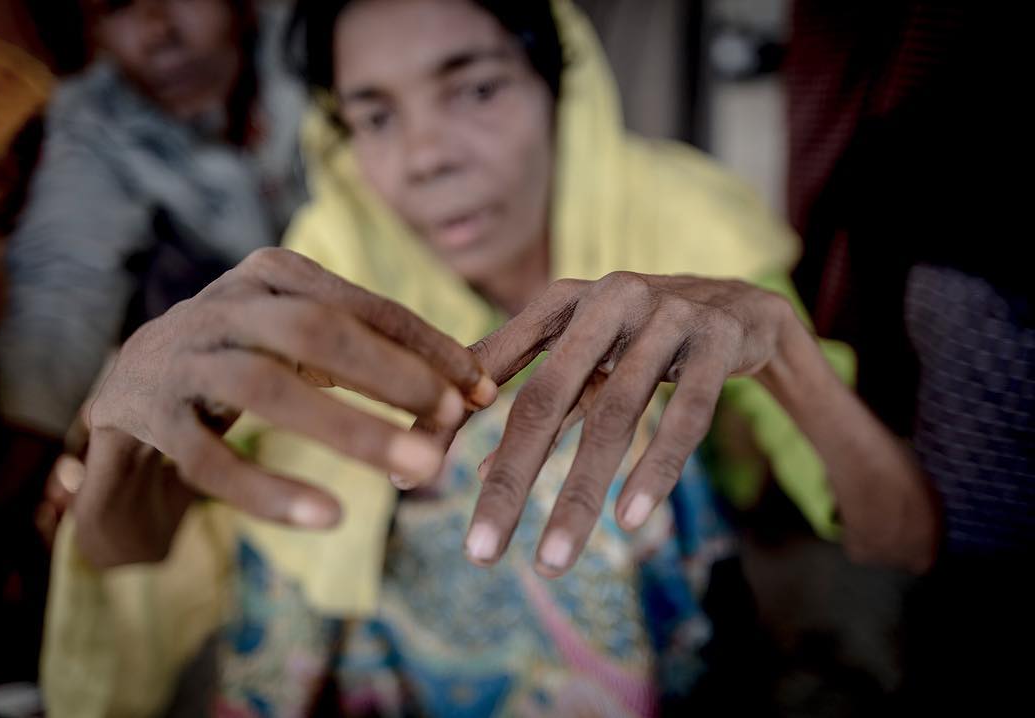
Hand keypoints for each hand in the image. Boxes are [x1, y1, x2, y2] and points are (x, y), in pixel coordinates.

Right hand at [74, 247, 495, 567]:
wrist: (128, 389)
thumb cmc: (241, 363)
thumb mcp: (303, 345)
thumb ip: (373, 356)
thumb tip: (474, 391)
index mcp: (271, 274)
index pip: (362, 306)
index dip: (427, 346)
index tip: (481, 390)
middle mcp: (222, 304)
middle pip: (316, 331)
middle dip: (393, 376)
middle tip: (454, 421)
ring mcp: (178, 357)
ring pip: (266, 388)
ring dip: (350, 430)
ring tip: (417, 468)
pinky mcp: (141, 416)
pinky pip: (209, 459)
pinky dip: (269, 490)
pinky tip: (328, 516)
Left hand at [459, 272, 795, 576]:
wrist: (742, 305)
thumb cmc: (644, 339)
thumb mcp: (586, 358)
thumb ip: (537, 404)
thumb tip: (472, 474)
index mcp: (561, 301)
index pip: (488, 366)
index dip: (445, 421)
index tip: (404, 480)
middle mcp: (606, 300)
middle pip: (545, 400)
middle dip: (510, 482)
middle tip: (479, 553)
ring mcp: (666, 316)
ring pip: (615, 416)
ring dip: (579, 495)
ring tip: (552, 560)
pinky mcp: (719, 341)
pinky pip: (685, 414)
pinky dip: (656, 468)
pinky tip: (630, 520)